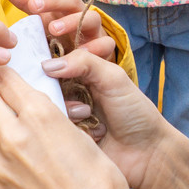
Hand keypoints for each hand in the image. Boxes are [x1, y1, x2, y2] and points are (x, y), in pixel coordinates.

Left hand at [0, 0, 116, 62]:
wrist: (91, 61)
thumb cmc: (64, 36)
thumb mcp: (44, 19)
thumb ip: (26, 3)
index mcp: (65, 5)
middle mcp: (81, 14)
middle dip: (53, 0)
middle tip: (33, 5)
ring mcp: (94, 31)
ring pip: (90, 18)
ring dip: (71, 21)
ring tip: (53, 30)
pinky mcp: (104, 49)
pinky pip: (106, 44)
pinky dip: (96, 47)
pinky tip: (82, 51)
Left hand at [0, 64, 133, 188]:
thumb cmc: (100, 177)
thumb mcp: (77, 132)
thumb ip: (47, 114)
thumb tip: (29, 104)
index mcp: (39, 115)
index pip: (4, 78)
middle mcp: (14, 135)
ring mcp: (2, 163)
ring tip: (4, 121)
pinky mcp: (0, 185)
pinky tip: (13, 153)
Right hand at [41, 50, 188, 188]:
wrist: (145, 154)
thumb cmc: (135, 112)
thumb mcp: (114, 78)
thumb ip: (84, 62)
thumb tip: (47, 66)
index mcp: (83, 68)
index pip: (57, 47)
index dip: (51, 40)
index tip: (53, 34)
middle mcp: (68, 87)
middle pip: (43, 75)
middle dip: (55, 80)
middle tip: (76, 92)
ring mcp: (62, 110)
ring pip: (44, 99)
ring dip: (67, 105)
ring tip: (87, 113)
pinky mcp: (60, 132)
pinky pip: (48, 123)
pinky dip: (66, 124)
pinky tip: (87, 131)